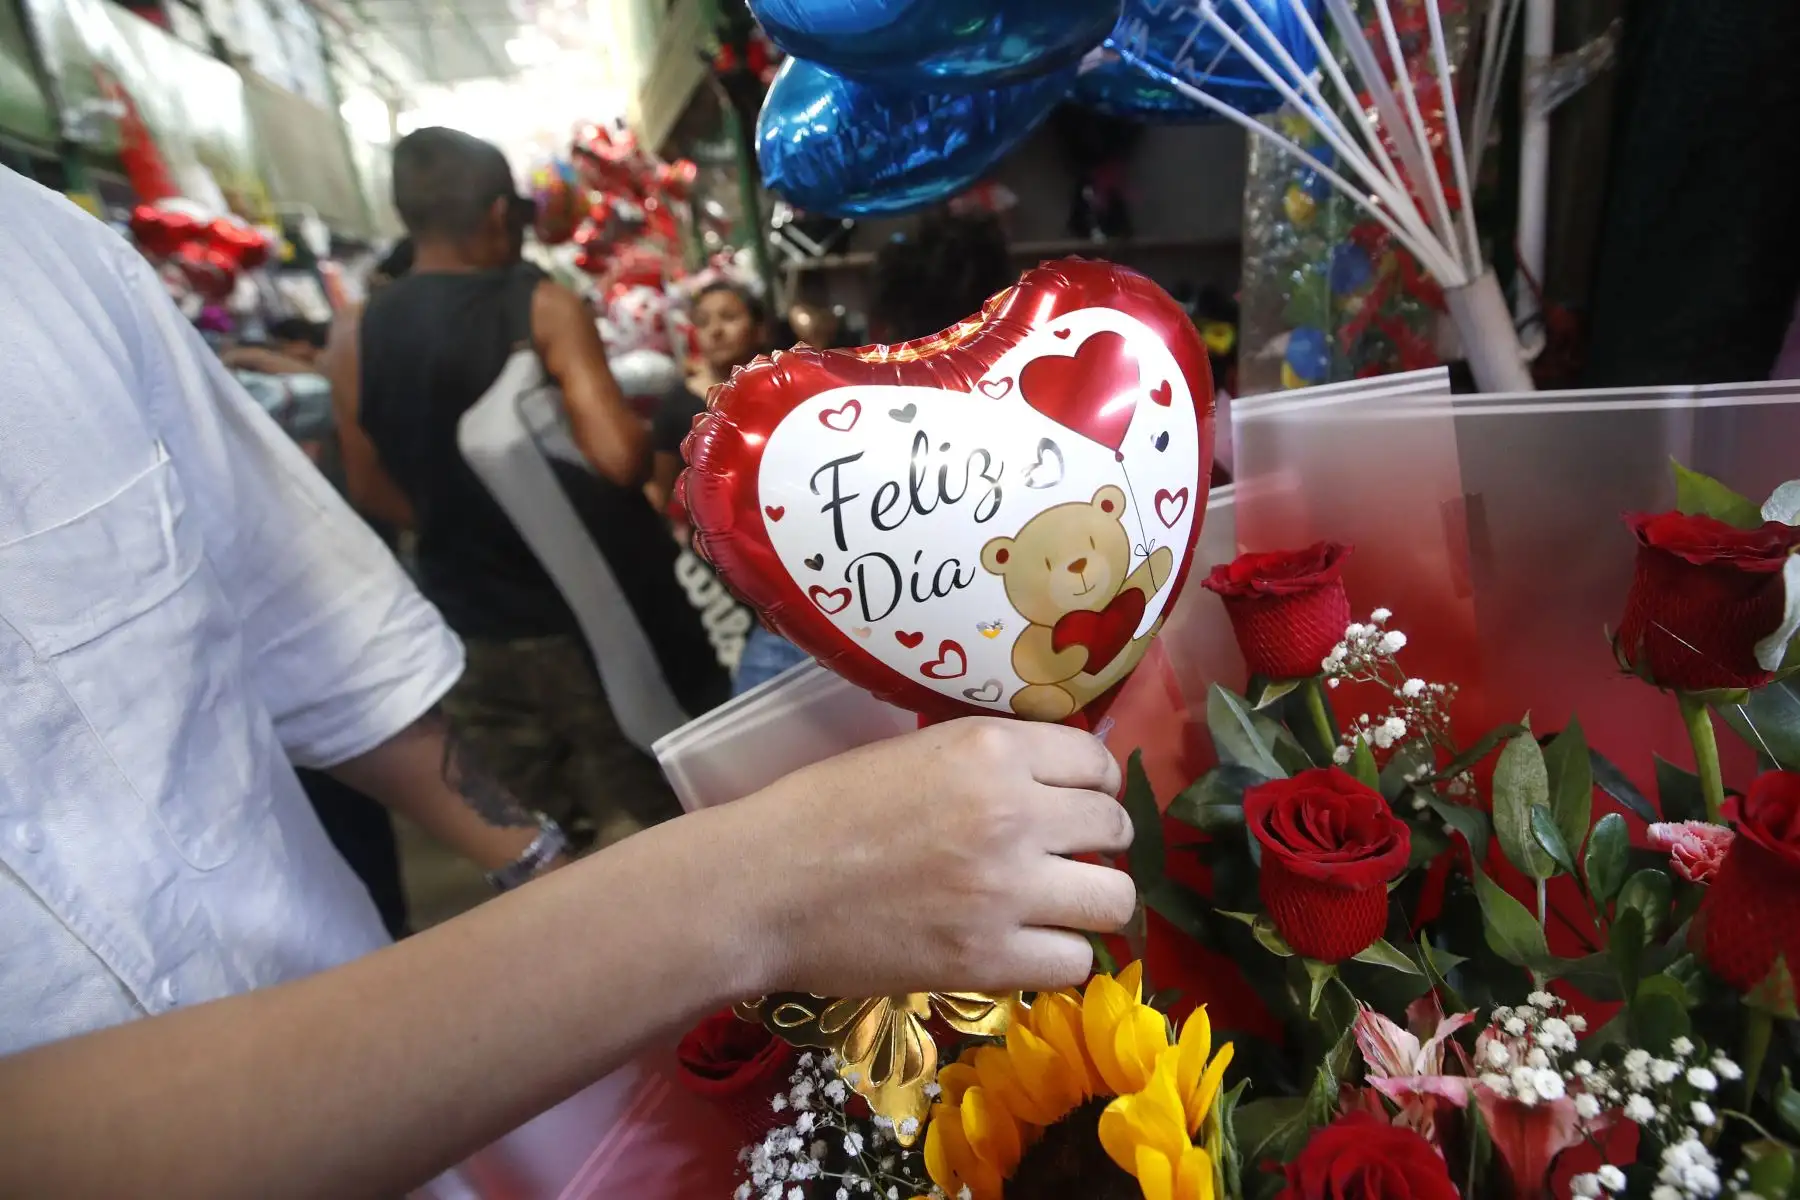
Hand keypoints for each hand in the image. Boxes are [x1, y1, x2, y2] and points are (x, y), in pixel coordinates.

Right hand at [707, 718, 1134, 998]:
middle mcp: (1014, 812)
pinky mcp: (989, 959)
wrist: (763, 886)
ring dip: (1092, 903)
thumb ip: (984, 763)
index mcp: (990, 749)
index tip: (1081, 802)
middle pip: (1115, 827)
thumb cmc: (820, 810)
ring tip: (1060, 908)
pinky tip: (1029, 948)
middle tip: (1068, 857)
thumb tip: (1044, 781)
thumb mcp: (912, 752)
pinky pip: (1075, 963)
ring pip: (1114, 901)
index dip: (1095, 784)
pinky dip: (1060, 958)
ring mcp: (1007, 890)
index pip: (1095, 761)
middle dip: (1099, 842)